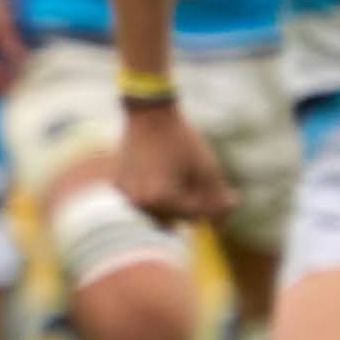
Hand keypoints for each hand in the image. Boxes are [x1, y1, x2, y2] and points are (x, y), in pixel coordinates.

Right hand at [113, 97, 231, 227]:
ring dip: (170, 203)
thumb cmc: (181, 140)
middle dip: (189, 204)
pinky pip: (141, 200)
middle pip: (175, 219)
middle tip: (194, 180)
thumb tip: (221, 225)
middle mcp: (140, 202)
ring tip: (176, 176)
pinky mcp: (118, 186)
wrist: (149, 114)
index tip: (215, 188)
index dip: (209, 202)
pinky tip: (158, 172)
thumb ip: (217, 199)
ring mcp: (126, 195)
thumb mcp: (207, 168)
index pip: (194, 216)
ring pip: (157, 212)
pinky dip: (152, 194)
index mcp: (162, 199)